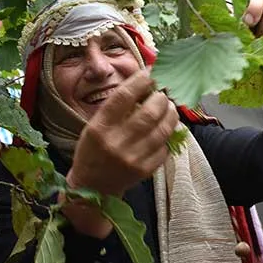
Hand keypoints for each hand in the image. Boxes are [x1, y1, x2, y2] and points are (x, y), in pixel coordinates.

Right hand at [64, 71, 178, 238]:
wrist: (92, 189)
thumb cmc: (93, 151)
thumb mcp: (95, 126)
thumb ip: (116, 108)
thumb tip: (144, 82)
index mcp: (99, 128)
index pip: (124, 97)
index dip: (141, 81)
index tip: (150, 73)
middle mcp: (116, 143)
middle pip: (149, 113)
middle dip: (161, 98)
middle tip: (162, 94)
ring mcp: (133, 158)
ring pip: (162, 130)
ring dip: (171, 114)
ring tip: (170, 108)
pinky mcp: (145, 171)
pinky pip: (165, 147)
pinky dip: (168, 135)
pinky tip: (165, 129)